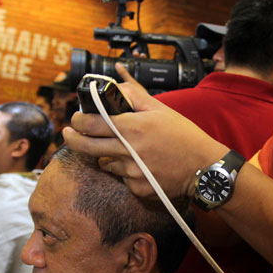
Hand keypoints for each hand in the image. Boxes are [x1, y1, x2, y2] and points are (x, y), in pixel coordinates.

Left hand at [63, 63, 225, 198]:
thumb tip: (117, 83)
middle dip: (72, 138)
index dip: (77, 120)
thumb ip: (135, 96)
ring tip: (125, 150)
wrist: (203, 167)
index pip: (91, 123)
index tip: (76, 119)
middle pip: (86, 146)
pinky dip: (127, 172)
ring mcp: (132, 173)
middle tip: (68, 133)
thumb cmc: (184, 136)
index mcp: (132, 128)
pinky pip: (123, 178)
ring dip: (108, 156)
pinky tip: (142, 166)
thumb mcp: (161, 110)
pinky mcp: (138, 189)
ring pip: (105, 163)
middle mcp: (128, 151)